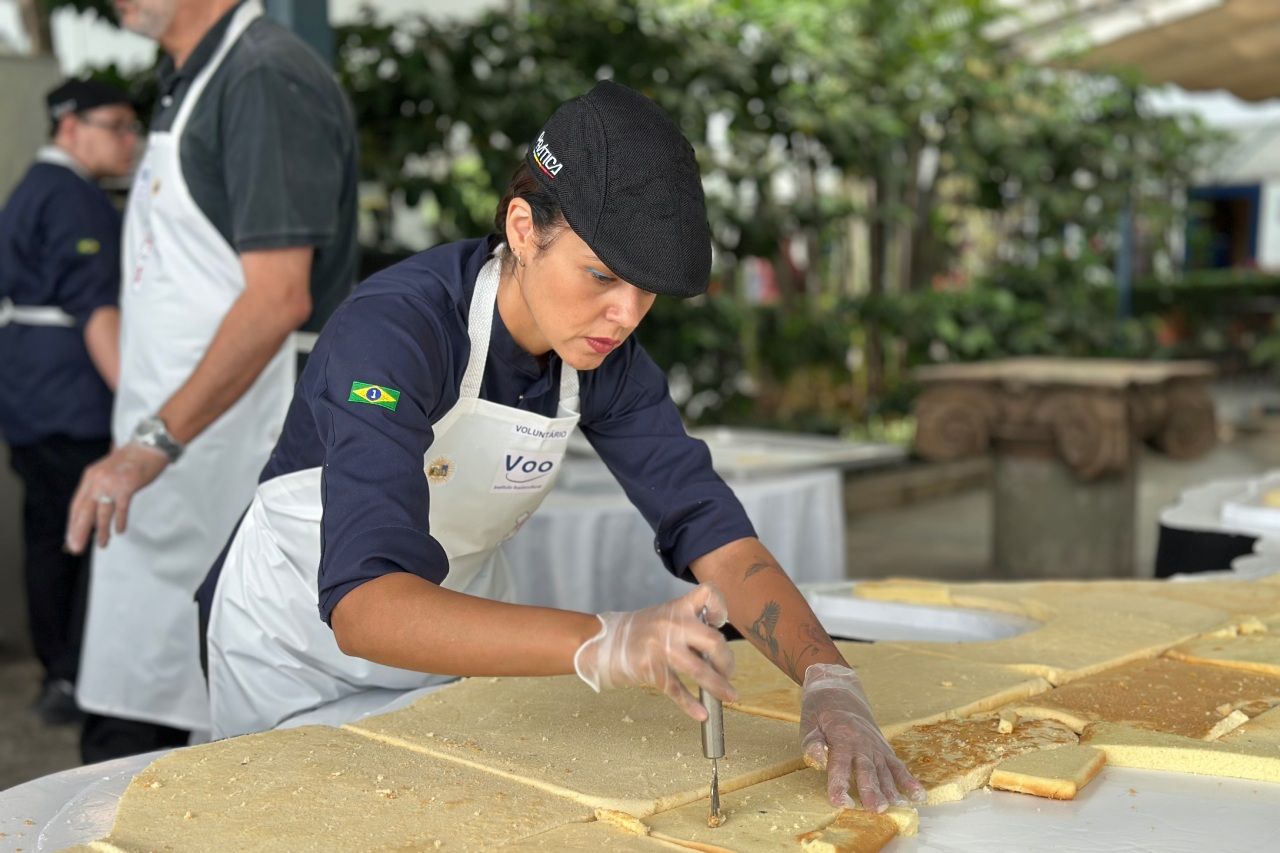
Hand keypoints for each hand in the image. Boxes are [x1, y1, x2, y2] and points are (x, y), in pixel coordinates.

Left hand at [65, 442, 169, 552]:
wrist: (150, 445)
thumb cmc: (132, 460)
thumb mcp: (109, 471)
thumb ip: (100, 486)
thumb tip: (97, 508)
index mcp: (90, 477)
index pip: (76, 504)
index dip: (73, 523)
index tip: (71, 537)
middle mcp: (97, 480)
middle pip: (84, 511)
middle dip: (79, 532)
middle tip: (75, 548)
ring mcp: (111, 483)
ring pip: (101, 513)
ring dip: (100, 531)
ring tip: (101, 545)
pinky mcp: (127, 485)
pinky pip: (120, 508)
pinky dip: (119, 521)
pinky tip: (119, 531)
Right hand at [574, 583, 737, 720]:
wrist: (604, 642)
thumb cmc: (640, 632)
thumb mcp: (665, 617)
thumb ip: (690, 625)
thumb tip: (718, 650)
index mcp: (678, 608)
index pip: (708, 594)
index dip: (721, 608)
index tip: (719, 623)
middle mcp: (672, 624)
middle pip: (713, 640)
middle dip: (727, 661)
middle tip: (728, 672)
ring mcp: (661, 647)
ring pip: (699, 670)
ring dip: (719, 686)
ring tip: (729, 696)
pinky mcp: (651, 669)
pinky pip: (676, 689)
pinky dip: (691, 704)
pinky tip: (702, 713)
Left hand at [800, 663, 925, 811]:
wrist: (839, 688)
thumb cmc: (820, 709)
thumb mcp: (808, 721)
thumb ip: (811, 742)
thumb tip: (816, 761)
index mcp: (841, 737)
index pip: (839, 765)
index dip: (839, 785)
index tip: (840, 803)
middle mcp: (862, 743)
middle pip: (867, 770)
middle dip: (872, 791)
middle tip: (876, 809)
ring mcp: (876, 746)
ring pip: (885, 770)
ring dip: (892, 790)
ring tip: (899, 807)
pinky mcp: (884, 748)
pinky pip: (898, 765)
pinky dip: (908, 780)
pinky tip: (918, 795)